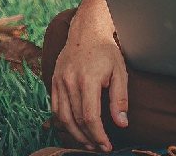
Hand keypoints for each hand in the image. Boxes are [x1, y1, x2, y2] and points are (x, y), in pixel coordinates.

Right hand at [50, 25, 128, 151]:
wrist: (85, 32)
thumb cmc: (106, 52)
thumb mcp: (120, 73)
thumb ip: (120, 99)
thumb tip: (121, 124)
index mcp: (87, 80)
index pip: (90, 116)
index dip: (98, 135)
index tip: (107, 146)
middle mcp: (69, 81)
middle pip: (75, 119)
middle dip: (88, 138)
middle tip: (100, 148)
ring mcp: (59, 80)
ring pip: (62, 116)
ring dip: (74, 133)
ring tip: (87, 142)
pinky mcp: (53, 80)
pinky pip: (54, 106)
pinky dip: (62, 121)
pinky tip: (74, 128)